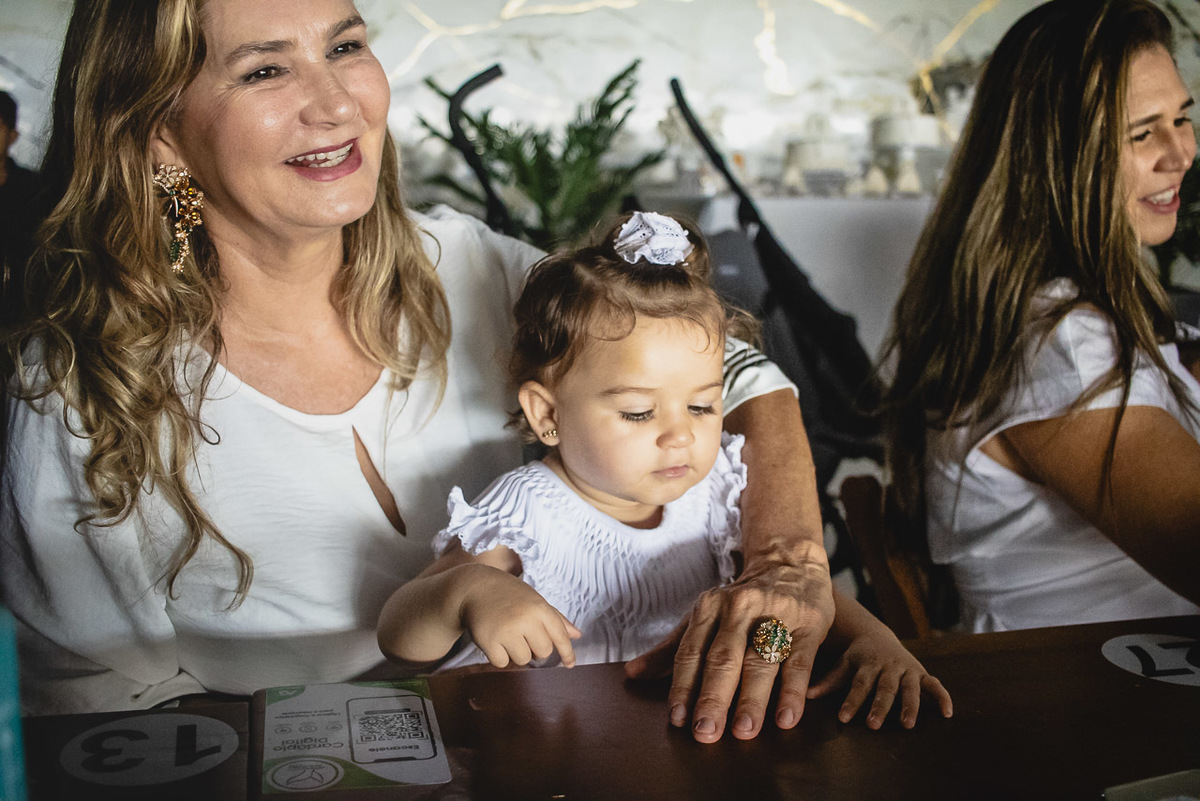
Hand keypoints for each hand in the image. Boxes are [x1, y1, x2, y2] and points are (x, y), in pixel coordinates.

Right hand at [461, 571, 580, 668]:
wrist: (475, 587)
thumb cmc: (509, 594)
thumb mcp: (534, 600)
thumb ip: (556, 618)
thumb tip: (577, 635)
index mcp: (539, 607)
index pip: (560, 635)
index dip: (567, 653)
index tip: (570, 664)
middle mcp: (525, 619)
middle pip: (543, 652)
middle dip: (535, 648)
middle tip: (524, 635)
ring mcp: (506, 631)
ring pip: (523, 660)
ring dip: (517, 652)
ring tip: (508, 635)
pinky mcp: (489, 641)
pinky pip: (502, 663)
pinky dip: (499, 656)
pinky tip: (495, 639)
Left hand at [625, 545, 834, 742]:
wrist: (790, 563)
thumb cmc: (740, 603)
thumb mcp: (703, 617)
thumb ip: (670, 649)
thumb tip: (632, 675)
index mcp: (709, 608)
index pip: (691, 651)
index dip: (683, 686)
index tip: (677, 718)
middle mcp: (739, 609)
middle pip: (724, 658)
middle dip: (713, 697)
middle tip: (706, 732)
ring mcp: (775, 615)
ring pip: (761, 661)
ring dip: (752, 698)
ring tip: (744, 731)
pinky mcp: (808, 625)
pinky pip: (799, 662)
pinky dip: (792, 692)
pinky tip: (786, 718)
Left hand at [806, 626, 952, 729]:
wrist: (878, 636)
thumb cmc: (857, 657)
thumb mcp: (843, 663)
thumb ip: (829, 681)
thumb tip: (806, 695)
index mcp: (867, 664)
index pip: (858, 684)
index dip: (851, 700)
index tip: (843, 717)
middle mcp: (888, 666)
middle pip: (884, 688)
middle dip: (879, 706)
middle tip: (872, 725)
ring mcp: (907, 669)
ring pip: (910, 688)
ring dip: (909, 706)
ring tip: (906, 725)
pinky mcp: (921, 673)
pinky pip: (935, 685)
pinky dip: (943, 697)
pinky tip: (947, 714)